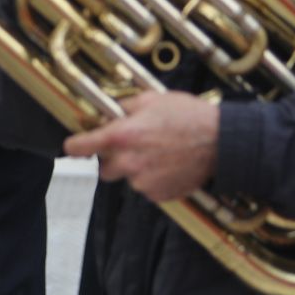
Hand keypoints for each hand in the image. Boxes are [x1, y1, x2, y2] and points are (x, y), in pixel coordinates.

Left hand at [64, 91, 218, 202]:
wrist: (221, 141)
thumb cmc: (188, 117)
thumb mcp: (151, 99)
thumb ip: (124, 106)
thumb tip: (110, 111)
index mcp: (121, 137)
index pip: (81, 147)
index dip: (74, 146)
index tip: (72, 147)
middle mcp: (128, 163)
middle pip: (104, 169)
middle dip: (112, 159)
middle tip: (131, 147)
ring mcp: (143, 182)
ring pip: (129, 178)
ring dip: (137, 169)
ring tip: (159, 153)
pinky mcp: (159, 195)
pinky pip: (148, 188)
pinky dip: (154, 179)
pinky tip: (169, 165)